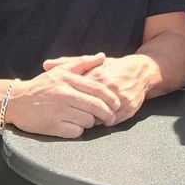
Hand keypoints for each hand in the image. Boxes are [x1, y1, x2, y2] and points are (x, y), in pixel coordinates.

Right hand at [4, 55, 117, 138]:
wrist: (15, 101)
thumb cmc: (41, 86)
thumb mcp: (61, 70)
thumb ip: (83, 63)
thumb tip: (103, 57)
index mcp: (68, 80)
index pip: (99, 90)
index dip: (112, 99)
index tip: (117, 105)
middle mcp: (65, 94)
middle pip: (97, 107)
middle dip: (107, 114)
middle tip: (109, 118)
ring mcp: (58, 111)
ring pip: (88, 120)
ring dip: (90, 122)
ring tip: (86, 119)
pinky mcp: (53, 126)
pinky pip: (76, 131)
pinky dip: (77, 130)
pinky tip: (73, 125)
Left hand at [43, 52, 157, 126]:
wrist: (139, 71)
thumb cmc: (111, 68)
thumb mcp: (91, 63)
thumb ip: (67, 64)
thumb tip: (45, 65)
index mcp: (96, 76)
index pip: (77, 94)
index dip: (69, 102)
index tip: (65, 104)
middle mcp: (108, 87)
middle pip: (88, 108)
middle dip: (81, 113)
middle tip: (75, 114)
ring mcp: (119, 98)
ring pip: (100, 117)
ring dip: (94, 118)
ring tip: (90, 116)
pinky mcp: (128, 108)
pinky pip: (112, 121)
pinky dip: (106, 121)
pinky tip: (103, 118)